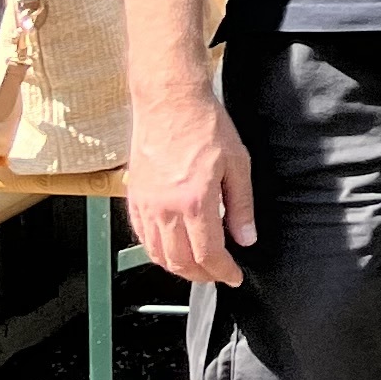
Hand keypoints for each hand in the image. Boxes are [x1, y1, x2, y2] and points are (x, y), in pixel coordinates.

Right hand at [127, 83, 256, 287]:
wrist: (169, 102)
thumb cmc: (206, 126)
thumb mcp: (238, 163)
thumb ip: (241, 206)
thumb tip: (246, 238)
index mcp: (195, 202)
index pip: (208, 254)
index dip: (222, 271)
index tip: (234, 277)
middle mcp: (165, 209)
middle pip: (180, 261)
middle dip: (202, 275)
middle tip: (218, 275)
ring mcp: (146, 205)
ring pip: (158, 254)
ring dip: (178, 268)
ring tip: (198, 267)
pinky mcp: (134, 198)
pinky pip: (142, 236)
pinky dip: (157, 252)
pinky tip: (171, 250)